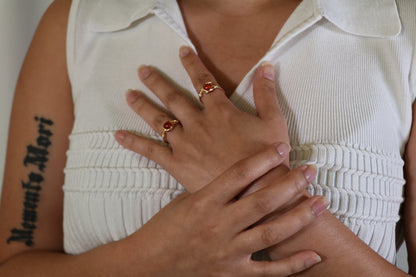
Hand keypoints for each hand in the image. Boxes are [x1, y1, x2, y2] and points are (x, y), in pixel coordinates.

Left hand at [115, 46, 288, 191]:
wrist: (255, 190)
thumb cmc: (266, 156)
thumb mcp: (273, 121)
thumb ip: (266, 92)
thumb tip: (265, 66)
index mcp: (220, 111)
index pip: (203, 81)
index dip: (192, 64)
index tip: (181, 51)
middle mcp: (198, 123)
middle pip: (173, 97)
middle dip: (156, 82)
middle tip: (142, 70)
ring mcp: (185, 143)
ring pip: (159, 119)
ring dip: (142, 105)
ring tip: (129, 94)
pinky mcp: (177, 164)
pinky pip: (151, 150)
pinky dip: (134, 142)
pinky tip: (119, 135)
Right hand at [128, 146, 324, 276]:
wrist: (149, 263)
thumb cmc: (165, 228)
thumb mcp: (186, 200)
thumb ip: (215, 188)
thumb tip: (243, 175)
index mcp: (204, 202)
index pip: (239, 175)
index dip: (263, 159)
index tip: (282, 148)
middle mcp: (218, 225)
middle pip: (261, 201)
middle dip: (290, 184)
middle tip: (310, 170)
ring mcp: (227, 251)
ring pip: (270, 233)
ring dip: (299, 217)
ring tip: (320, 202)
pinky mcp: (232, 273)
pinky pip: (268, 271)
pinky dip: (293, 265)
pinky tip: (314, 255)